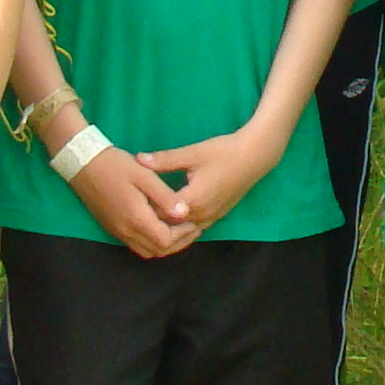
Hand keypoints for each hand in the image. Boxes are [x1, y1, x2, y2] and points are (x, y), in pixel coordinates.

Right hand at [70, 146, 197, 258]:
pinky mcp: (113, 228)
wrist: (83, 164)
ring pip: (147, 251)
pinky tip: (160, 227)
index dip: (183, 234)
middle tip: (192, 228)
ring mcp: (118, 232)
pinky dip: (152, 242)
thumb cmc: (115, 166)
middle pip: (158, 251)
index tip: (194, 221)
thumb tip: (184, 213)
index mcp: (136, 218)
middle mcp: (126, 231)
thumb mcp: (145, 175)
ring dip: (165, 245)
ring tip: (179, 229)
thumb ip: (165, 196)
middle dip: (178, 243)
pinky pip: (136, 244)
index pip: (165, 240)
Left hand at [133, 126, 286, 235]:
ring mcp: (210, 219)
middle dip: (151, 220)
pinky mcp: (216, 217)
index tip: (129, 200)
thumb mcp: (192, 153)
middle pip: (169, 227)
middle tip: (133, 211)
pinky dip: (180, 227)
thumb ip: (164, 160)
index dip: (143, 208)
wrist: (255, 156)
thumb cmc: (223, 152)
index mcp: (192, 201)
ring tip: (147, 218)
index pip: (159, 213)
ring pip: (182, 232)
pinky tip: (169, 220)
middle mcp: (201, 216)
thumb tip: (138, 159)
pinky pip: (193, 229)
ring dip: (166, 226)